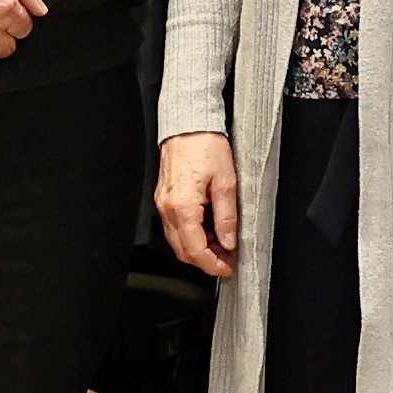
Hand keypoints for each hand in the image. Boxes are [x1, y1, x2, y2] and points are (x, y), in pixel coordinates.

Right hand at [155, 132, 239, 278]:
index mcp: (183, 206)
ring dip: (198, 249)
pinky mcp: (164, 198)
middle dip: (205, 260)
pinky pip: (174, 226)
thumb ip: (226, 216)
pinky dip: (191, 235)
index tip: (228, 267)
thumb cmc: (205, 146)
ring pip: (177, 240)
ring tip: (222, 245)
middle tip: (228, 259)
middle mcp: (168, 208)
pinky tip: (208, 230)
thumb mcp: (226, 182)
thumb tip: (228, 240)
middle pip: (183, 250)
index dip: (212, 264)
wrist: (188, 125)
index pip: (195, 249)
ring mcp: (163, 204)